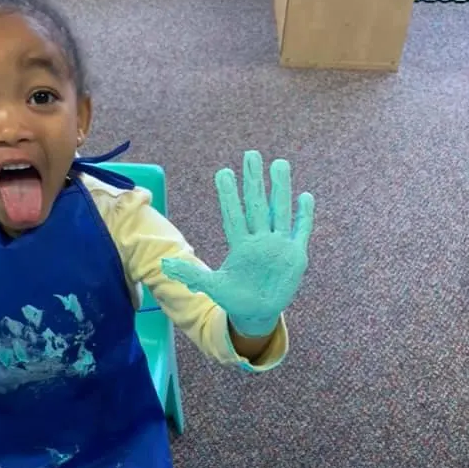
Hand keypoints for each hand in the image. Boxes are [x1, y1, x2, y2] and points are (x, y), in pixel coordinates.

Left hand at [162, 151, 314, 336]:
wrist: (257, 313)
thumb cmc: (233, 297)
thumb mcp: (212, 286)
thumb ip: (191, 274)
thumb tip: (163, 265)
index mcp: (240, 244)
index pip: (233, 214)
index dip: (229, 195)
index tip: (223, 172)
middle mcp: (259, 239)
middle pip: (256, 205)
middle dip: (254, 180)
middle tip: (250, 154)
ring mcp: (278, 245)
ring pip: (279, 211)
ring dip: (280, 188)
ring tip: (279, 163)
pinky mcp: (296, 256)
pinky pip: (301, 231)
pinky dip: (304, 216)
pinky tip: (305, 196)